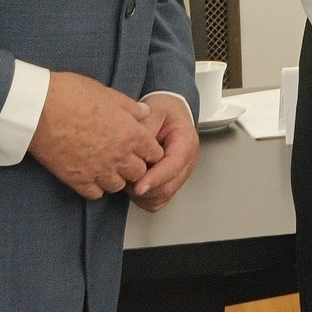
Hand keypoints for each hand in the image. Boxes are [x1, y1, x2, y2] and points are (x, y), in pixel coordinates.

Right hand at [28, 71, 163, 199]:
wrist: (39, 110)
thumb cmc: (73, 95)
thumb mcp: (109, 94)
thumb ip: (130, 107)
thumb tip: (144, 112)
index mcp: (131, 133)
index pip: (155, 154)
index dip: (150, 151)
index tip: (143, 148)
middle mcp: (118, 155)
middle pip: (139, 173)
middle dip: (136, 166)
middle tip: (126, 158)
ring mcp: (98, 170)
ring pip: (119, 186)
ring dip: (117, 178)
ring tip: (109, 167)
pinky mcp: (77, 180)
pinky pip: (95, 194)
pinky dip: (96, 188)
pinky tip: (91, 176)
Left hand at [129, 94, 199, 211]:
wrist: (170, 112)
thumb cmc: (164, 111)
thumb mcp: (153, 111)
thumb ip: (144, 130)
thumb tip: (134, 150)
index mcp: (186, 140)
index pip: (174, 165)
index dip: (156, 177)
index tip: (139, 186)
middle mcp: (187, 159)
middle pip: (169, 185)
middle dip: (145, 187)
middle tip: (125, 178)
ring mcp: (181, 172)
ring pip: (163, 195)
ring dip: (143, 193)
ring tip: (129, 178)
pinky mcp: (172, 181)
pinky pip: (159, 200)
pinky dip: (145, 198)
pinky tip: (136, 185)